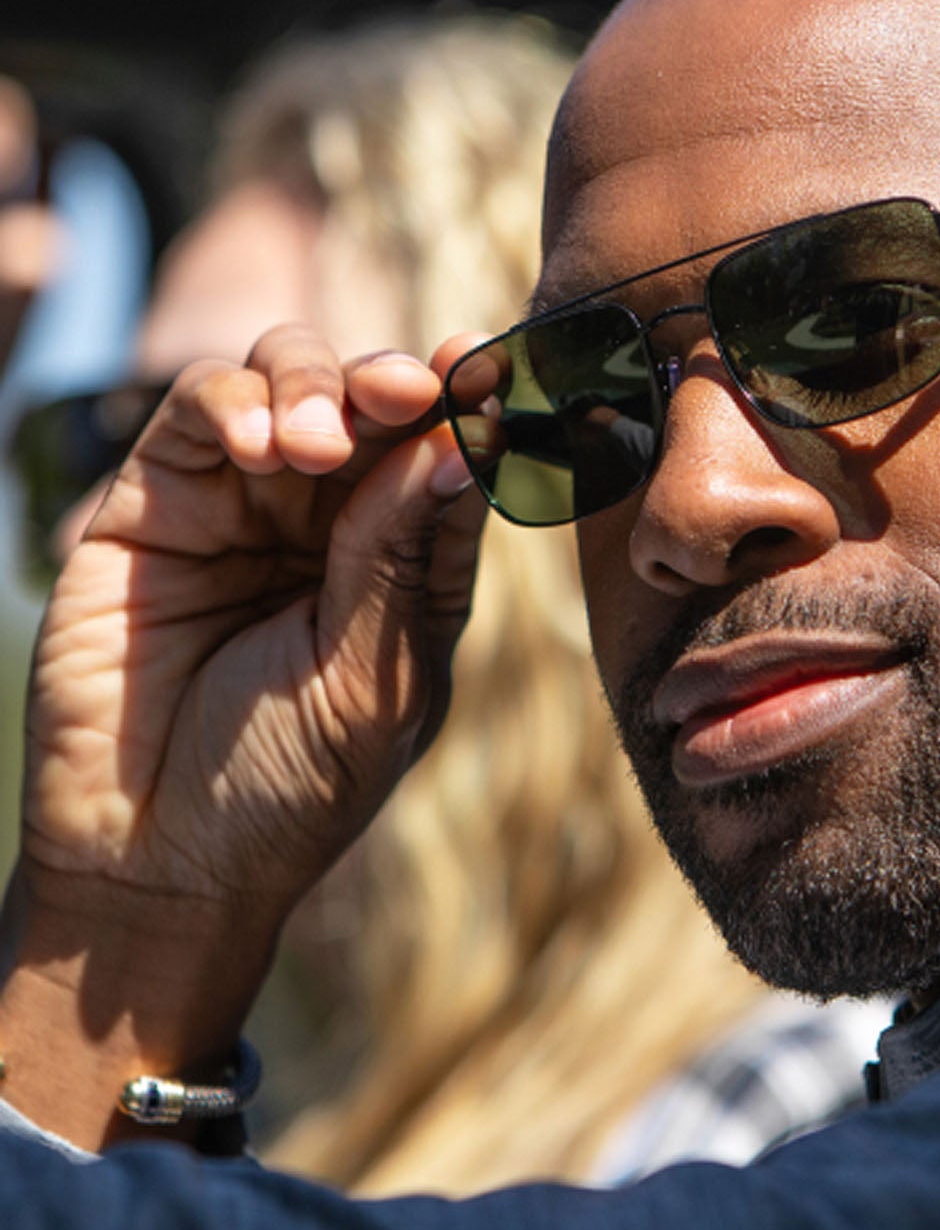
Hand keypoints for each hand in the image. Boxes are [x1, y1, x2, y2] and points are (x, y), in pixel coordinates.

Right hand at [0, 328, 485, 1145]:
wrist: (154, 859)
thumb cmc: (287, 787)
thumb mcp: (373, 680)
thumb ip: (404, 561)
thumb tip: (458, 443)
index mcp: (409, 563)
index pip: (452, 459)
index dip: (476, 407)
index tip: (494, 370)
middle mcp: (334, 522)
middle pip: (376, 400)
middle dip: (398, 381)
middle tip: (408, 389)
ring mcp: (246, 503)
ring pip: (292, 379)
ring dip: (318, 384)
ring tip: (319, 441)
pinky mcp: (157, 499)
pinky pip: (202, 410)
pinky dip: (237, 403)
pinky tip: (263, 448)